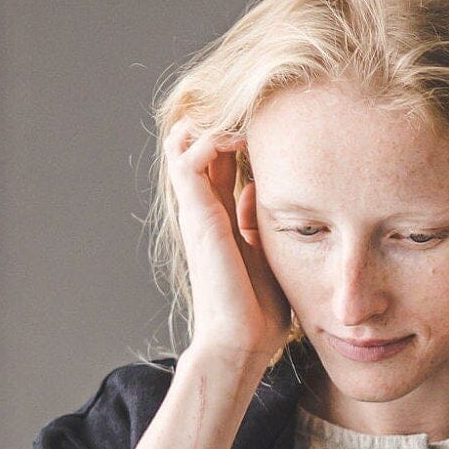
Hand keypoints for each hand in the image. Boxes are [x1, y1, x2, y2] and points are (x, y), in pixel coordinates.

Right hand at [162, 118, 289, 381]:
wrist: (241, 340)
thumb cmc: (257, 309)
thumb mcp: (265, 253)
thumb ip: (256, 221)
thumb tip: (255, 190)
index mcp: (219, 218)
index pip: (217, 160)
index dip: (234, 134)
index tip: (266, 120)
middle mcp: (202, 209)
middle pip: (196, 145)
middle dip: (219, 119)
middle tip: (251, 108)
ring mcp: (196, 211)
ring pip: (182, 144)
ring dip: (211, 124)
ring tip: (243, 121)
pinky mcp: (197, 216)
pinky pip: (187, 161)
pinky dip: (208, 141)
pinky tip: (238, 141)